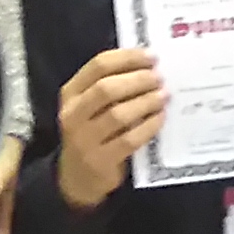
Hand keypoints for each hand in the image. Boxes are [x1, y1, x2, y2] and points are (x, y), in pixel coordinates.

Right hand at [55, 48, 166, 212]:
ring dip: (146, 102)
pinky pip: (129, 140)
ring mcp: (83, 140)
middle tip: (159, 78)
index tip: (151, 56)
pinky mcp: (100, 162)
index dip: (127, 58)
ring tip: (163, 96)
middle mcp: (72, 115)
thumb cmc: (92, 132)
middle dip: (137, 80)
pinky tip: (160, 118)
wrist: (77, 177)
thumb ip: (111, 86)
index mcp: (70, 94)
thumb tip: (149, 64)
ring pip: (118, 114)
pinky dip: (148, 127)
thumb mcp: (90, 107)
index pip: (98, 66)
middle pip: (106, 89)